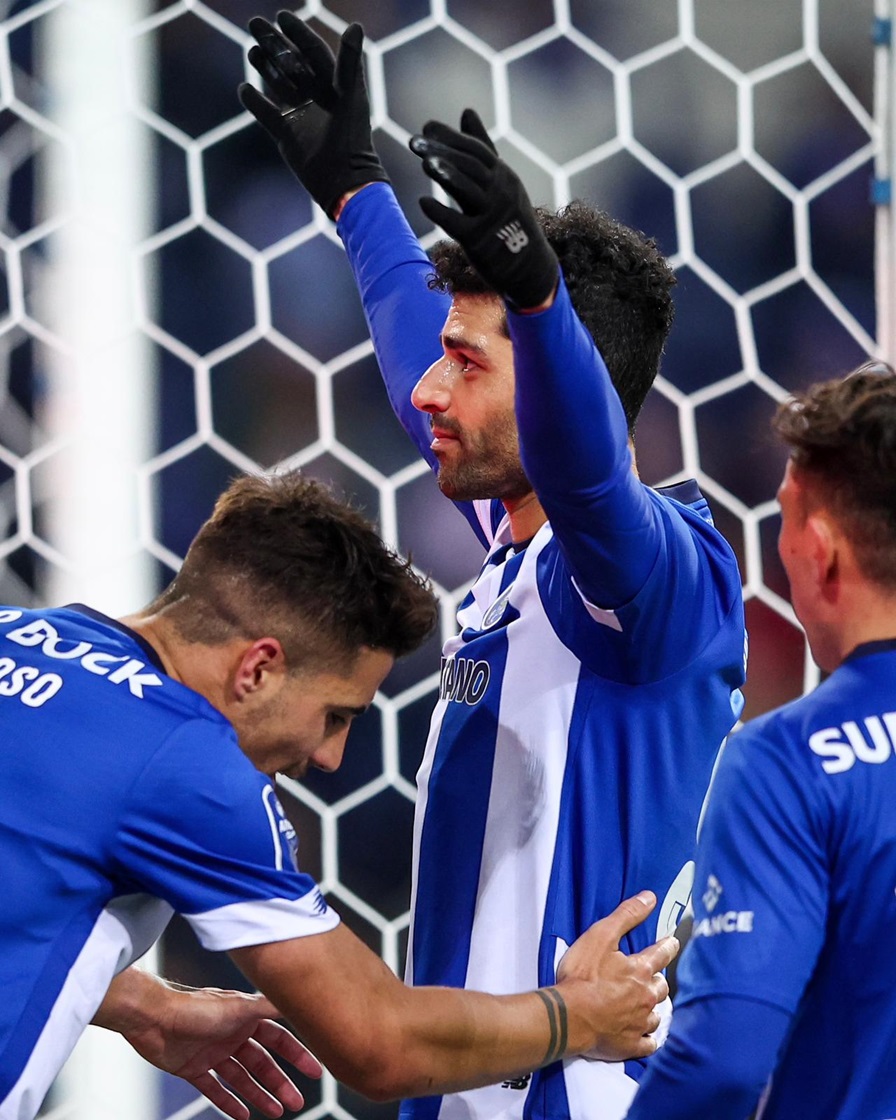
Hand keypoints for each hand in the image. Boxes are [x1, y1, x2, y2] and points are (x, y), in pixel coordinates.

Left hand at [95, 972, 321, 1119]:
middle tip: (297, 1103)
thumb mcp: (238, 1006)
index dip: (296, 1054)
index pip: (278, 1039)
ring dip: (258, 1096)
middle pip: (262, 1063)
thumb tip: (296, 997)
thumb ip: (269, 1005)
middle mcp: (232, 1034)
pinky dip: (228, 1102)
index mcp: (245, 1017)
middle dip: (280, 1083)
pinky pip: (214, 1089)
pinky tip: (241, 1116)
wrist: (153, 1017)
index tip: (315, 1071)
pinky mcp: (192, 1068)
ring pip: (241, 1079)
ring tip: (276, 1114)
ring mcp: (213, 1052)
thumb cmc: (196, 1007)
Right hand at [239, 13, 387, 216]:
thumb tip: (355, 25)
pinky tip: (244, 88)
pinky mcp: (287, 135)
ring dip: (264, 67)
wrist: (343, 179)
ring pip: (278, 84)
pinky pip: (267, 114)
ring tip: (251, 50)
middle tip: (255, 23)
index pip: (314, 51)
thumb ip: (350, 61)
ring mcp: (301, 116)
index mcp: (334, 85)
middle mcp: (316, 97)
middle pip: (292, 63)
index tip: (282, 16)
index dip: (299, 33)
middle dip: (274, 43)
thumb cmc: (352, 137)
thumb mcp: (351, 95)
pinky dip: (255, 102)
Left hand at [408, 109, 558, 308]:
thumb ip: (482, 148)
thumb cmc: (509, 219)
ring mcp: (491, 216)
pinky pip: (459, 224)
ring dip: (446, 175)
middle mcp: (499, 192)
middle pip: (470, 167)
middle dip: (443, 152)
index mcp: (503, 176)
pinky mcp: (480, 242)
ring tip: (423, 162)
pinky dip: (442, 213)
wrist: (529, 266)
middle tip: (414, 142)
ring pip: (468, 191)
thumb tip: (467, 111)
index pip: (476, 150)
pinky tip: (423, 202)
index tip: (427, 127)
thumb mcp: (501, 180)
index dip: (451, 138)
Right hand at [557, 890, 678, 1061]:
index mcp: (640, 970)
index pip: (661, 954)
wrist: (568, 1016)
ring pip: (657, 1015)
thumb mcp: (601, 935)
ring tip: (649, 1005)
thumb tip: (648, 898)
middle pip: (661, 987)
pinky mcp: (630, 1044)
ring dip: (653, 1008)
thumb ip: (626, 915)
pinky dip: (648, 1038)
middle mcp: (645, 997)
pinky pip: (648, 1043)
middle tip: (654, 976)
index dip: (667, 946)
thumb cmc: (581, 976)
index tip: (672, 943)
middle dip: (658, 980)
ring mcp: (639, 1023)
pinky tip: (646, 1036)